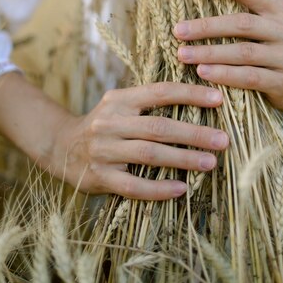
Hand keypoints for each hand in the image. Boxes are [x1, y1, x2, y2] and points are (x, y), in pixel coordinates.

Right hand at [53, 82, 228, 198]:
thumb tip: (197, 97)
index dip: (190, 94)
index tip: (218, 99)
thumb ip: (149, 101)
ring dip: (183, 159)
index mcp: (120, 100)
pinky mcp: (100, 177)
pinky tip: (180, 189)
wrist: (60, 146)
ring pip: (149, 155)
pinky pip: (133, 186)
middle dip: (194, 134)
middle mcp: (110, 122)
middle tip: (222, 139)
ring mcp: (104, 151)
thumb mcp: (121, 104)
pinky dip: (158, 189)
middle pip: (158, 127)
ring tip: (211, 162)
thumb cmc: (104, 124)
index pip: (160, 92)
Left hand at [174, 0, 282, 110]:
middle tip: (179, 30)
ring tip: (184, 54)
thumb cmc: (275, 47)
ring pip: (244, 52)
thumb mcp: (267, 24)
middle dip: (207, 26)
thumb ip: (244, 11)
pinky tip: (203, 73)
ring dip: (210, 53)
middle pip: (243, 23)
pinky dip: (224, 75)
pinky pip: (249, 77)